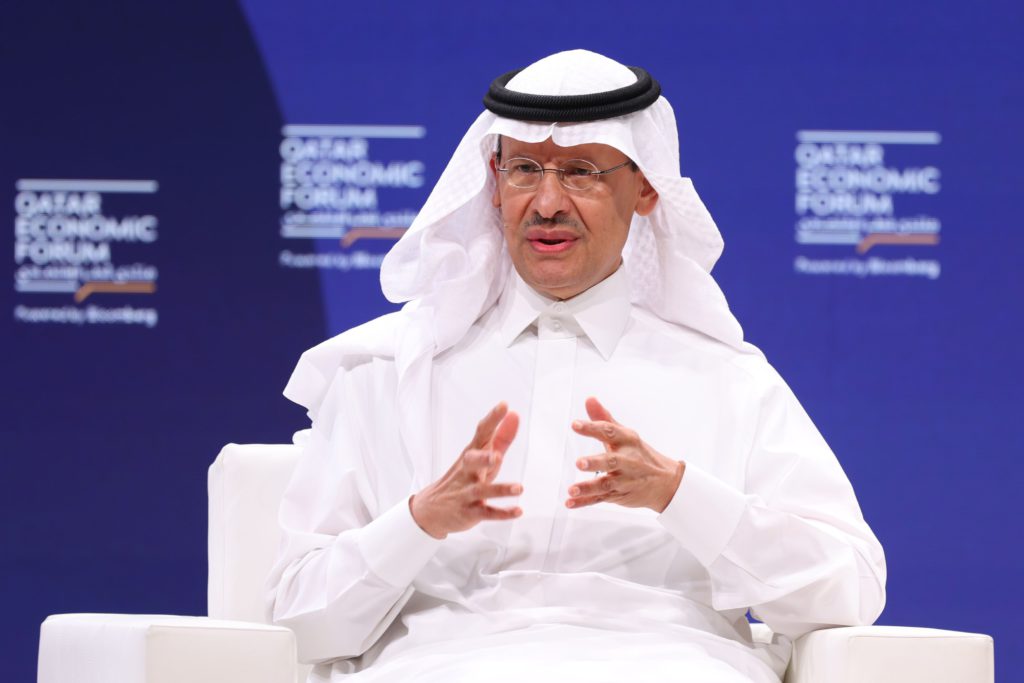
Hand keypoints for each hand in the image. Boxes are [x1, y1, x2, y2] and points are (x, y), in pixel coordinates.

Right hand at [410, 402, 521, 538]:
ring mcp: (466, 493)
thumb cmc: (463, 478)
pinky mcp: (469, 512)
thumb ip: (501, 437)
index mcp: (471, 454)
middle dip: (483, 458)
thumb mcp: (481, 457)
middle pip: (472, 461)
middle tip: (497, 456)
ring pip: (482, 490)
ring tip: (519, 488)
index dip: (492, 419)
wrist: (431, 510)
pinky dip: (502, 513)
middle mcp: (467, 472)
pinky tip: (518, 510)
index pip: (481, 434)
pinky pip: (485, 513)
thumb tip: (514, 415)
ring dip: (500, 489)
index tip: (503, 406)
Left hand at [566, 397, 684, 512]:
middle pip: (611, 461)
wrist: (667, 483)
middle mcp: (627, 461)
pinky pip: (600, 499)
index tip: (575, 424)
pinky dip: (585, 502)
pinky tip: (570, 502)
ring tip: (572, 489)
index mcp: (627, 441)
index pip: (609, 432)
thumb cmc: (640, 455)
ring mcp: (624, 480)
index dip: (592, 428)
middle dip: (595, 463)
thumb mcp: (625, 435)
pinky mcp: (619, 495)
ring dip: (588, 487)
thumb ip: (604, 418)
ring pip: (605, 484)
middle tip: (579, 463)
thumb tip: (589, 399)